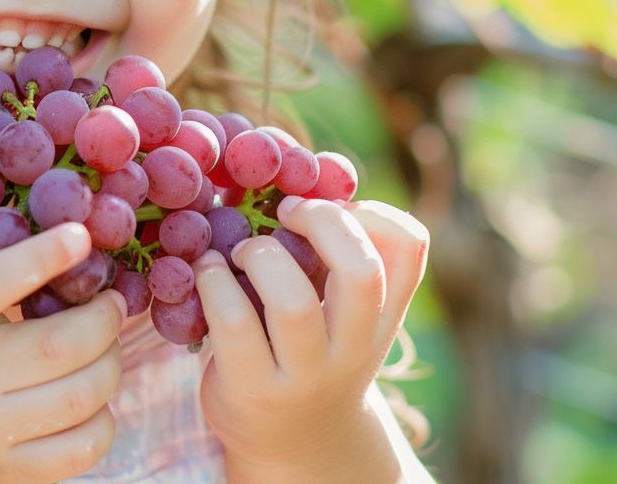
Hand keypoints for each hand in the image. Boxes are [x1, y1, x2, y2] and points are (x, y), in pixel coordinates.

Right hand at [0, 223, 125, 483]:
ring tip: (107, 346)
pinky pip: (81, 449)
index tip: (81, 236)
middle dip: (104, 319)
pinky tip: (94, 397)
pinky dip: (103, 418)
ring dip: (110, 363)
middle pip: (56, 347)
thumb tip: (80, 251)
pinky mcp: (5, 471)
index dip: (40, 257)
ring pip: (79, 396)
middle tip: (113, 304)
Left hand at [191, 197, 429, 482]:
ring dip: (259, 256)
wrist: (297, 445)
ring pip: (293, 304)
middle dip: (320, 222)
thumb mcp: (340, 307)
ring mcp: (307, 375)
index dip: (370, 209)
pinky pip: (234, 326)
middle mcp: (355, 347)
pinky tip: (206, 273)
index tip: (326, 204)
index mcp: (383, 313)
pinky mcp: (255, 392)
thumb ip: (333, 252)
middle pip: (360, 272)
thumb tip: (293, 171)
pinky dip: (214, 284)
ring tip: (241, 251)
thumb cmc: (310, 350)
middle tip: (285, 212)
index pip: (409, 246)